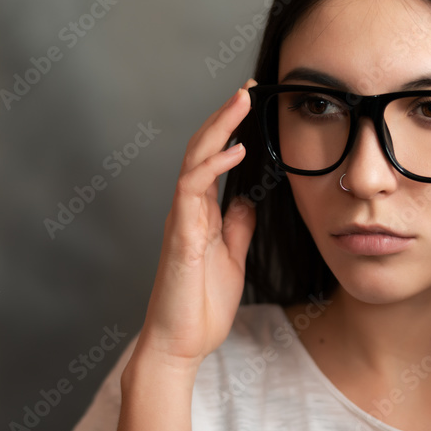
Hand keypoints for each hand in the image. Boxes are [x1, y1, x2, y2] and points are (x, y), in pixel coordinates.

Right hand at [133, 78, 258, 372]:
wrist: (181, 344)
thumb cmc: (200, 305)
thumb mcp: (232, 257)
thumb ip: (237, 226)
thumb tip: (248, 198)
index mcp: (200, 213)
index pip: (213, 159)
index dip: (229, 129)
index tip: (249, 102)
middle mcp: (187, 209)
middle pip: (202, 149)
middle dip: (223, 116)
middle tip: (246, 87)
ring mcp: (181, 220)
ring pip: (193, 160)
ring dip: (217, 128)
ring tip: (240, 101)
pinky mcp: (180, 235)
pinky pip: (192, 191)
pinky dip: (212, 166)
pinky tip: (234, 150)